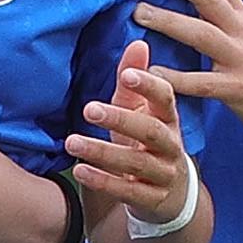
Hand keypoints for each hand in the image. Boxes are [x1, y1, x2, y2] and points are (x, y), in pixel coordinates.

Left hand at [63, 39, 193, 222]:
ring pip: (137, 163)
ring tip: (72, 141)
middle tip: (89, 109)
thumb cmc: (147, 144)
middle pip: (151, 131)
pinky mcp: (152, 199)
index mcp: (169, 119)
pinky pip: (128, 191)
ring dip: (103, 152)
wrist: (170, 197)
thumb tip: (137, 42)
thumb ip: (134, 82)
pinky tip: (80, 171)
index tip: (127, 74)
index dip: (149, 86)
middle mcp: (171, 146)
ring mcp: (164, 174)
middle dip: (120, 119)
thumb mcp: (140, 112)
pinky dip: (104, 181)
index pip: (166, 99)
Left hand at [135, 0, 242, 139]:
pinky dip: (175, 79)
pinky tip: (151, 74)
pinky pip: (202, 83)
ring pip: (201, 34)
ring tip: (138, 12)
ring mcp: (239, 60)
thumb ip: (223, 19)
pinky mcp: (238, 90)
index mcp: (240, 17)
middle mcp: (239, 32)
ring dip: (169, 22)